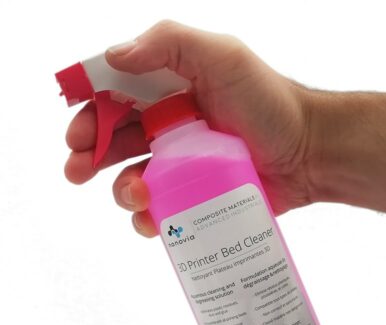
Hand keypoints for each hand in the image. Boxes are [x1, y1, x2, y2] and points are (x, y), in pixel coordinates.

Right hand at [64, 20, 313, 236]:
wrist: (309, 152)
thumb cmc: (269, 102)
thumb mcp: (222, 56)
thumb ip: (168, 45)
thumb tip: (115, 58)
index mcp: (169, 90)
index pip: (114, 97)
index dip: (89, 112)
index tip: (75, 132)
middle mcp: (170, 127)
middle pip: (114, 142)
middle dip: (89, 156)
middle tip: (77, 170)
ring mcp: (181, 166)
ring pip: (133, 180)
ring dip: (120, 191)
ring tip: (133, 194)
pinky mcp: (196, 198)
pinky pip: (161, 211)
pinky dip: (149, 218)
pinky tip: (152, 218)